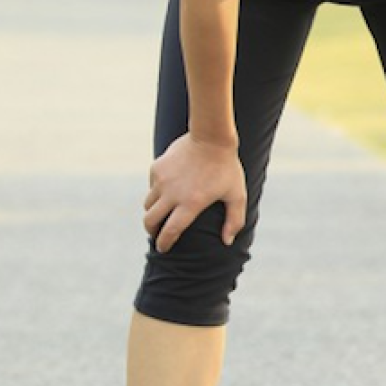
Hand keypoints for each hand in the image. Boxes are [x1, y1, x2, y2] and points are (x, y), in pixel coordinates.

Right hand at [143, 133, 245, 252]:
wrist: (211, 137)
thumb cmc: (227, 168)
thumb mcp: (237, 196)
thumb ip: (234, 221)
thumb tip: (227, 241)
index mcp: (190, 204)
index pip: (170, 231)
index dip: (164, 242)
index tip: (163, 248)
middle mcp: (172, 194)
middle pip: (150, 220)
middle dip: (151, 231)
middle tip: (156, 234)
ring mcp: (162, 180)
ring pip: (148, 204)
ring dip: (153, 212)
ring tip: (161, 214)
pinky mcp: (157, 168)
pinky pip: (151, 186)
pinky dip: (156, 193)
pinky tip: (166, 192)